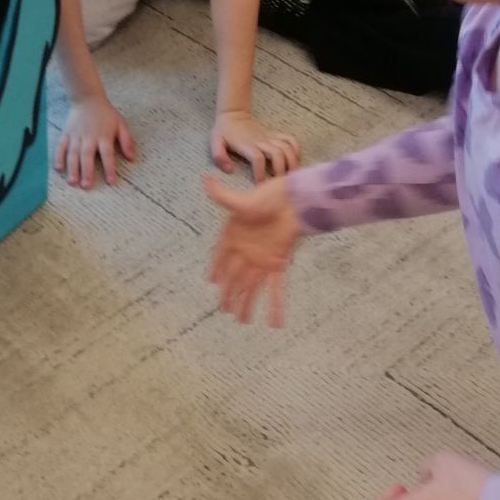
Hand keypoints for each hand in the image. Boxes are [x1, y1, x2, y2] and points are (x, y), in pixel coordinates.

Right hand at [54, 94, 135, 188]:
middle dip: (86, 171)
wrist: (87, 99)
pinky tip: (58, 168)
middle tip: (86, 185)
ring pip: (73, 153)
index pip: (107, 154)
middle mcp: (89, 137)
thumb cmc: (106, 114)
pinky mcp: (66, 133)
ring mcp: (76, 135)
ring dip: (72, 168)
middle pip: (87, 155)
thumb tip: (131, 158)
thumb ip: (127, 141)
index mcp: (104, 136)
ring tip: (72, 181)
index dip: (109, 168)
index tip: (110, 181)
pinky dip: (58, 157)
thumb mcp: (121, 124)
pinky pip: (61, 146)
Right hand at [205, 172, 300, 325]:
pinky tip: (274, 322)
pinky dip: (274, 305)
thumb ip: (222, 195)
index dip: (216, 268)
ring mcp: (262, 260)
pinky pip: (275, 288)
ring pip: (251, 287)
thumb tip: (205, 177)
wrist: (295, 201)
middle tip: (224, 309)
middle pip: (234, 277)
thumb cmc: (267, 197)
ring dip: (246, 304)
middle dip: (229, 294)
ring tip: (242, 321)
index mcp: (233, 236)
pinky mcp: (278, 264)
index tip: (210, 281)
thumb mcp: (241, 200)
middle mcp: (246, 251)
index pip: (220, 256)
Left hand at [210, 109, 299, 179]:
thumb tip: (230, 170)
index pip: (257, 158)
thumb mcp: (215, 142)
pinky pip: (290, 139)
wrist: (233, 114)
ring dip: (291, 161)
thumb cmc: (224, 132)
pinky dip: (296, 149)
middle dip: (280, 170)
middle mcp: (260, 140)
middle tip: (279, 183)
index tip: (260, 184)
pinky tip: (295, 160)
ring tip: (290, 175)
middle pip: (277, 154)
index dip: (260, 172)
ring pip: (286, 147)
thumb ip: (219, 156)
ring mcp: (269, 136)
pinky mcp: (275, 134)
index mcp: (246, 145)